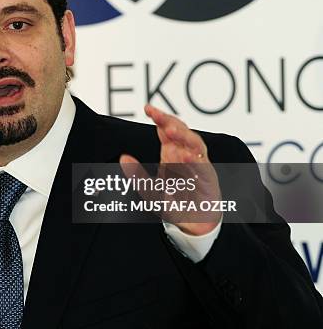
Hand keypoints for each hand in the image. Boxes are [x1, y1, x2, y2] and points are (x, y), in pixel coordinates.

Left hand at [119, 104, 221, 235]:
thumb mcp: (149, 190)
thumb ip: (136, 174)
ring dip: (184, 137)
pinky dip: (195, 159)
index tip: (148, 109)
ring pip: (195, 144)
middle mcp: (185, 155)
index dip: (159, 117)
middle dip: (171, 122)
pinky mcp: (208, 179)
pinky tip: (186, 155)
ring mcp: (199, 165)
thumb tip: (123, 157)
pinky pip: (203, 165)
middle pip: (181, 131)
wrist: (193, 224)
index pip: (166, 129)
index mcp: (171, 153)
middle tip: (159, 117)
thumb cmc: (174, 204)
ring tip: (171, 131)